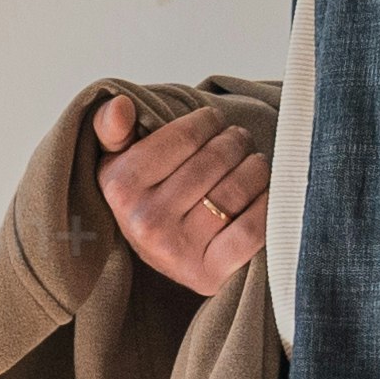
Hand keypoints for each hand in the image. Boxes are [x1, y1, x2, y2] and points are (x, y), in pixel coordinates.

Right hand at [92, 92, 263, 299]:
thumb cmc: (149, 201)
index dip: (208, 121)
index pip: (185, 135)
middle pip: (215, 159)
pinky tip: (265, 194)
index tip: (214, 122)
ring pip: (237, 189)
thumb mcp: (120, 163)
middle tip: (239, 141)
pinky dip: (267, 204)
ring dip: (256, 168)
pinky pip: (252, 228)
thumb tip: (121, 105)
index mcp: (121, 186)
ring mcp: (177, 250)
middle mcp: (145, 220)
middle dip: (235, 142)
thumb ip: (112, 128)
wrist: (167, 262)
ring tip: (253, 164)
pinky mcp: (209, 273)